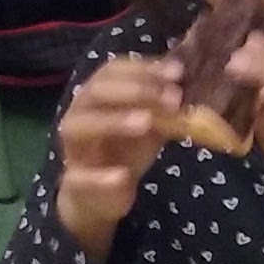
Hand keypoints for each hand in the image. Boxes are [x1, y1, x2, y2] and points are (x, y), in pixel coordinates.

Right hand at [54, 56, 179, 262]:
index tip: (177, 72)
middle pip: (96, 92)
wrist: (102, 194)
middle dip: (134, 91)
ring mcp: (73, 148)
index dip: (143, 68)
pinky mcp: (73, 181)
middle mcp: (80, 115)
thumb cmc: (125, 150)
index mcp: (98, 96)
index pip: (113, 70)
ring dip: (114, 122)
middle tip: (171, 98)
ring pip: (80, 127)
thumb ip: (164, 106)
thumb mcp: (150, 125)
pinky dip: (99, 176)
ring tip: (146, 122)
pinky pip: (80, 177)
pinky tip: (121, 176)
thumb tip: (191, 84)